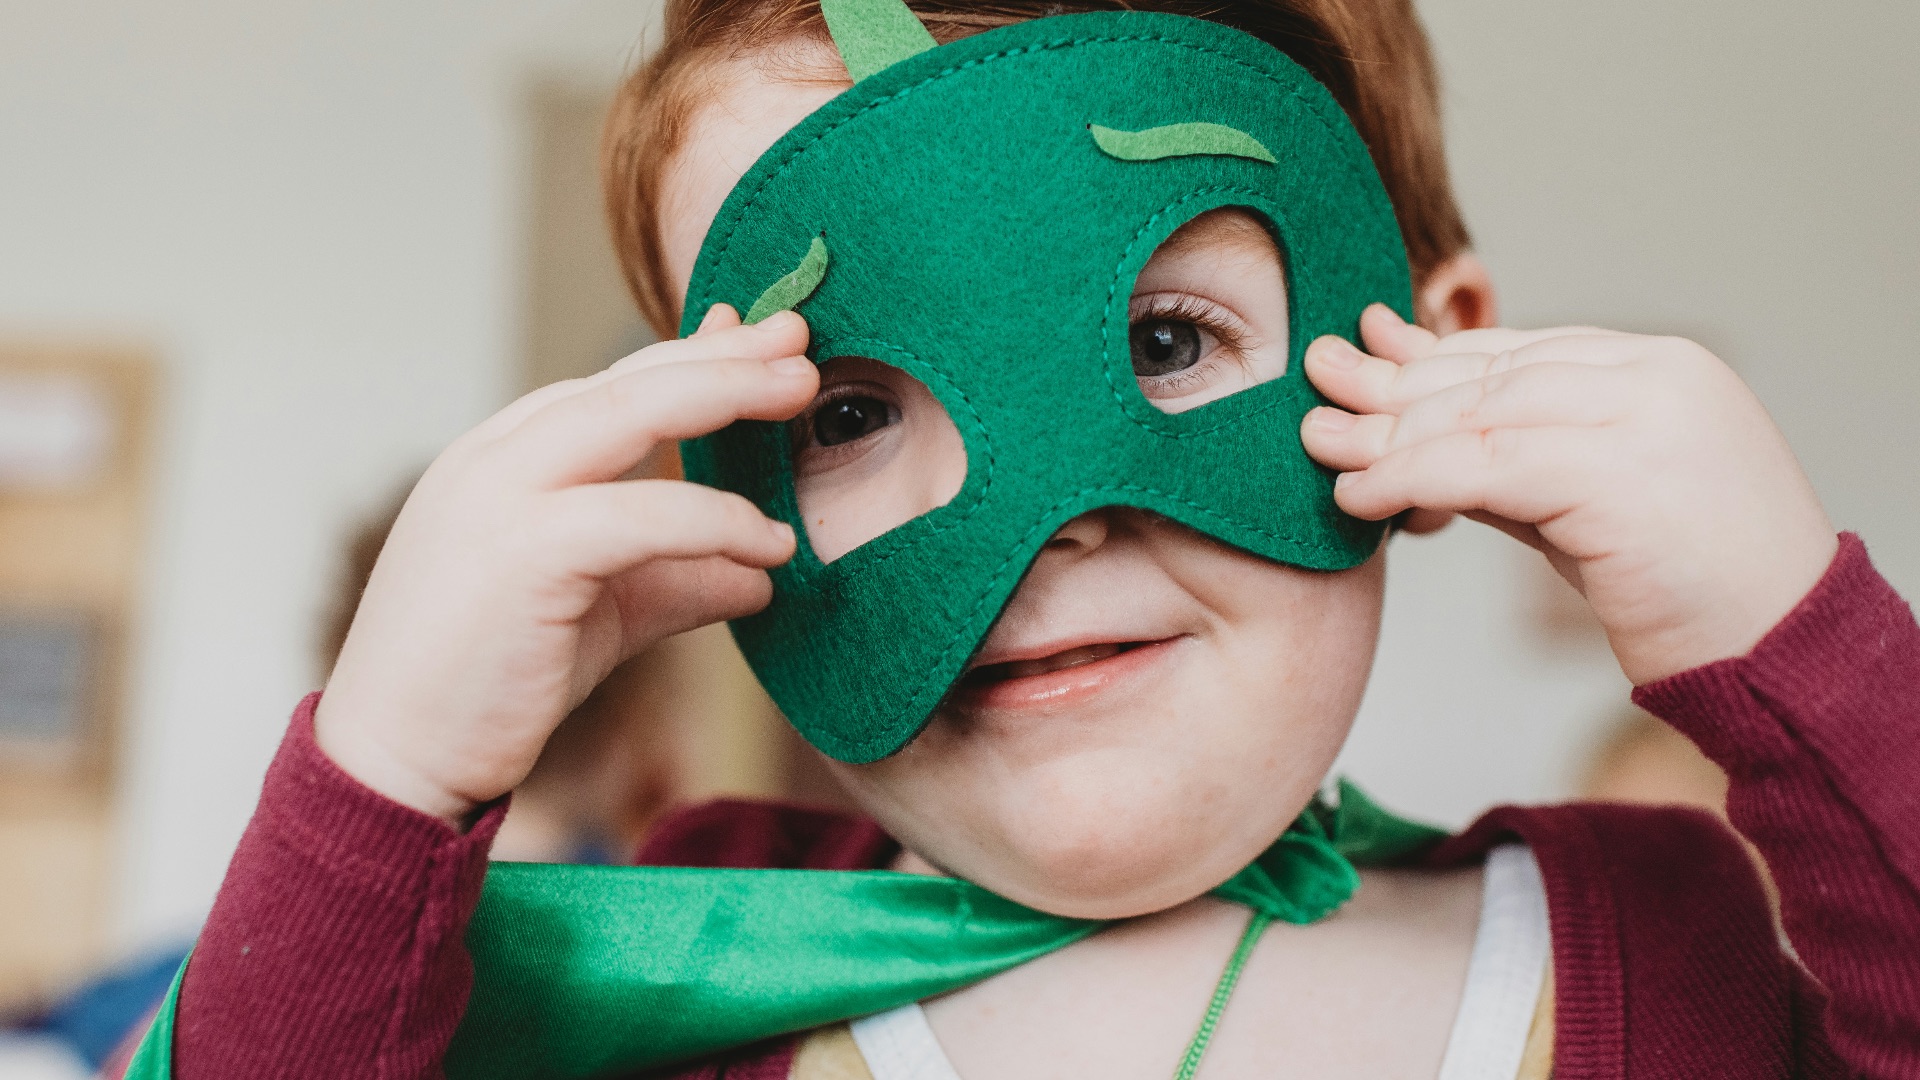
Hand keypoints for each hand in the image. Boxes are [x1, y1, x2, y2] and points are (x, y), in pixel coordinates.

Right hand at [315, 306, 815, 822]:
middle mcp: (495, 458)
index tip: (765, 340)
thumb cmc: (487, 683)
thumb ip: (675, 579)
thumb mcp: (601, 614)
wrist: (394, 762)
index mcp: (503, 458)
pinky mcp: (521, 554)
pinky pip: (642, 516)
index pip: (612, 386)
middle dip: (725, 352)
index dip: (695, 356)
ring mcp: (499, 497)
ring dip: (727, 394)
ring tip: (803, 392)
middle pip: (629, 380)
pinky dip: (716, 521)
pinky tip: (770, 547)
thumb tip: (759, 575)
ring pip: (632, 414)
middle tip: (801, 336)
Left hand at [1301, 304, 1836, 684]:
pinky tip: (1359, 496)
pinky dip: (1411, 478)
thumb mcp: (1590, 507)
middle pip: (1492, 374)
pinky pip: (1486, 466)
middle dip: (1395, 385)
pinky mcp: (1622, 475)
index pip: (1522, 350)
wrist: (1787, 656)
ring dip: (1388, 433)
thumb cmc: (1693, 593)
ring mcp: (1646, 417)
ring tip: (1320, 445)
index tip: (1367, 350)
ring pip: (1481, 413)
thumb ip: (1515, 462)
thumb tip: (1410, 441)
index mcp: (1661, 368)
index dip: (1434, 355)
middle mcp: (1657, 375)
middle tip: (1318, 384)